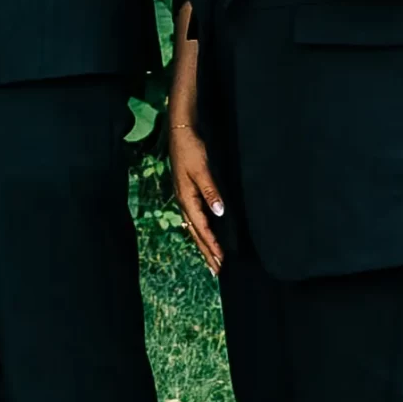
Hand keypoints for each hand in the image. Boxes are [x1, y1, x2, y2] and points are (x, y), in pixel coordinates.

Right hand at [169, 121, 225, 274]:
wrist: (180, 131)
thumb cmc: (191, 149)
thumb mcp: (202, 169)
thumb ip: (210, 191)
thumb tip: (219, 212)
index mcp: (186, 198)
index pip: (201, 227)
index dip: (212, 244)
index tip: (222, 260)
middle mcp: (184, 201)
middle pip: (195, 232)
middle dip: (206, 252)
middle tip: (216, 270)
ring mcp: (184, 197)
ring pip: (194, 227)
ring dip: (203, 244)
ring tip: (211, 260)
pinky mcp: (187, 192)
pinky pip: (194, 218)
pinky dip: (200, 231)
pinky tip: (203, 234)